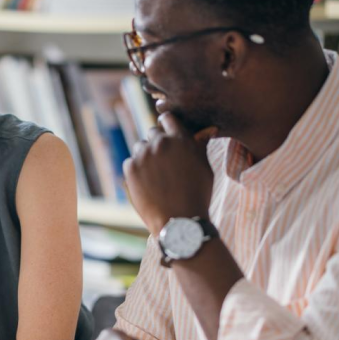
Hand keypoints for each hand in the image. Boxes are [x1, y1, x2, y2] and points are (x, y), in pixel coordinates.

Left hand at [124, 112, 214, 235]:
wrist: (179, 221)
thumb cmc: (197, 195)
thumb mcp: (205, 167)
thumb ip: (200, 145)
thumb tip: (208, 129)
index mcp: (180, 139)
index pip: (168, 118)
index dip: (168, 126)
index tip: (168, 134)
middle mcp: (160, 143)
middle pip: (152, 132)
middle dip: (158, 143)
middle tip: (164, 161)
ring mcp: (144, 155)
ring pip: (140, 147)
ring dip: (146, 156)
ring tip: (156, 175)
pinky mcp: (131, 169)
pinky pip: (130, 162)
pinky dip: (136, 170)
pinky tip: (147, 183)